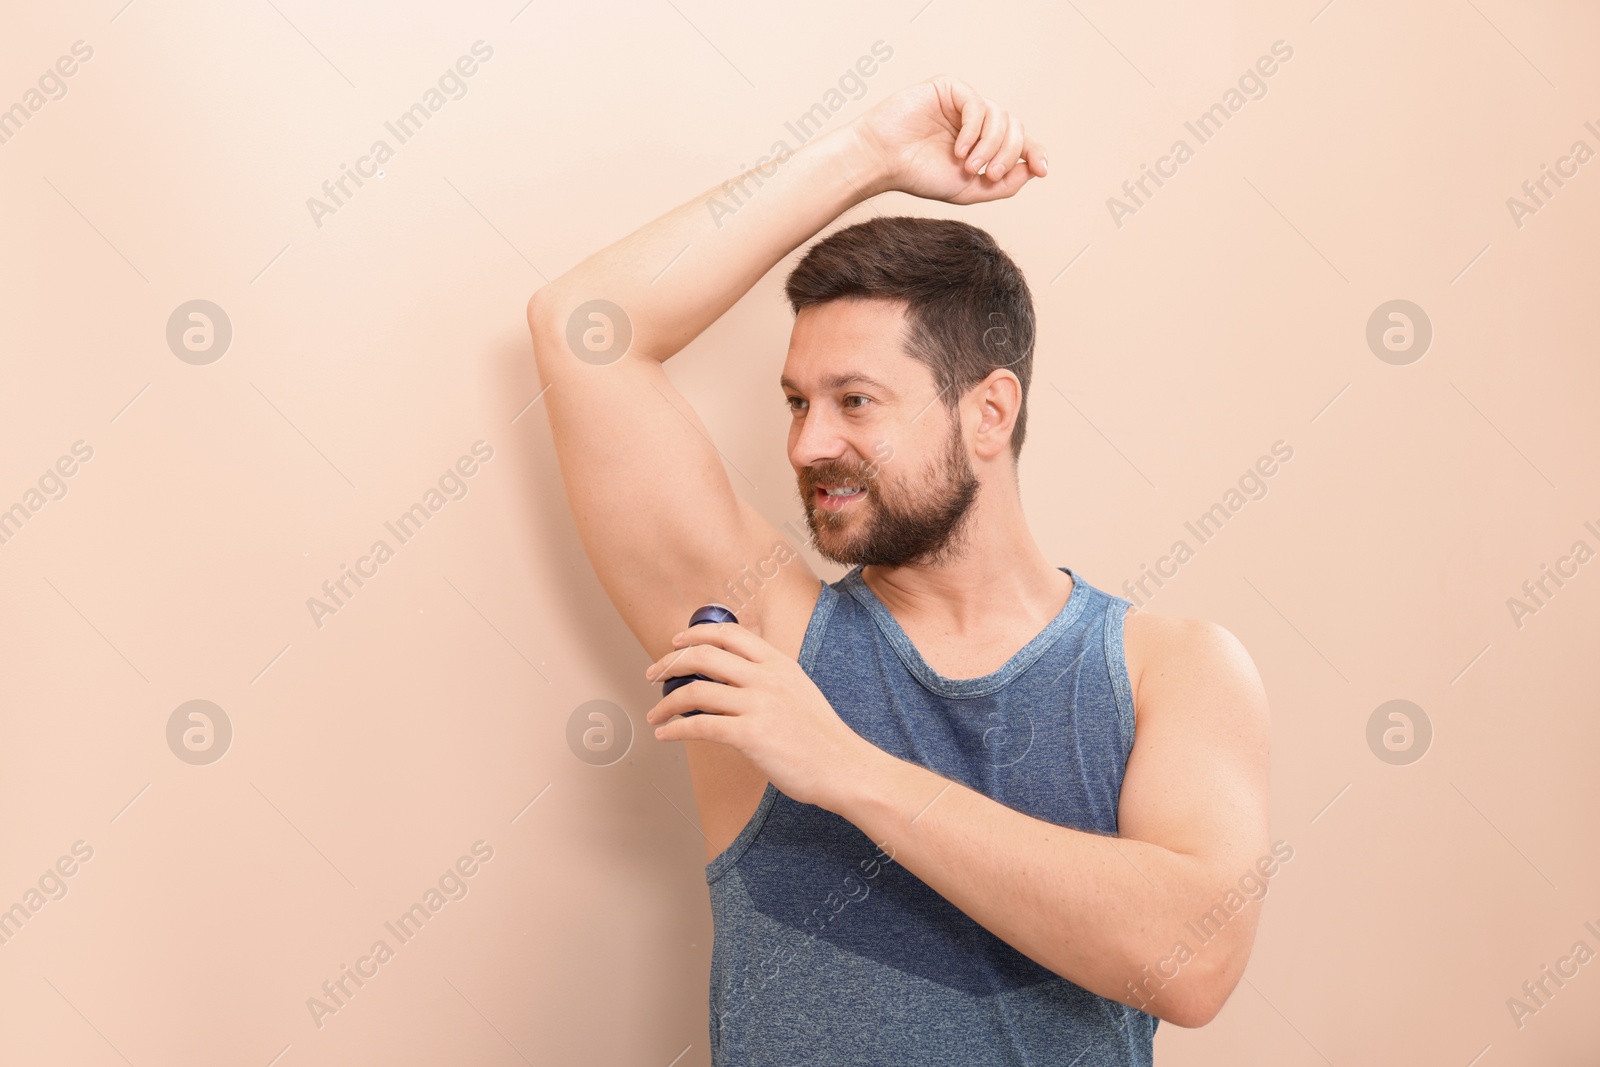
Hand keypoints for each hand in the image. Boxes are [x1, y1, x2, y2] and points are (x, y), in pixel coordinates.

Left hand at [643, 622, 873, 811]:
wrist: (844, 767)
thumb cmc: (820, 736)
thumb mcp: (799, 690)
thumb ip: (769, 676)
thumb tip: (733, 670)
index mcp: (779, 663)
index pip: (729, 633)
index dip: (696, 633)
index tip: (676, 642)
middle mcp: (768, 678)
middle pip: (705, 656)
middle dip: (670, 663)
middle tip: (654, 675)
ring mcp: (760, 705)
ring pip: (696, 691)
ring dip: (666, 703)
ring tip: (655, 714)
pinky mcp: (752, 735)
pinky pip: (700, 727)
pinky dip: (675, 729)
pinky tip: (666, 735)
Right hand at [850, 74, 1046, 203]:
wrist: (883, 162)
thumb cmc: (918, 175)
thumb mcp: (969, 189)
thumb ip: (1004, 183)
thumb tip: (1034, 169)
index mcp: (983, 143)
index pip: (1020, 142)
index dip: (1035, 153)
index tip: (1042, 169)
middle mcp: (977, 122)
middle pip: (1015, 129)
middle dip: (1007, 154)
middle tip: (988, 174)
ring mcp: (964, 104)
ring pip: (1000, 117)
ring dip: (989, 145)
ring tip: (968, 165)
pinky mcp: (949, 89)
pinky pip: (978, 105)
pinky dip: (973, 130)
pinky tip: (959, 149)